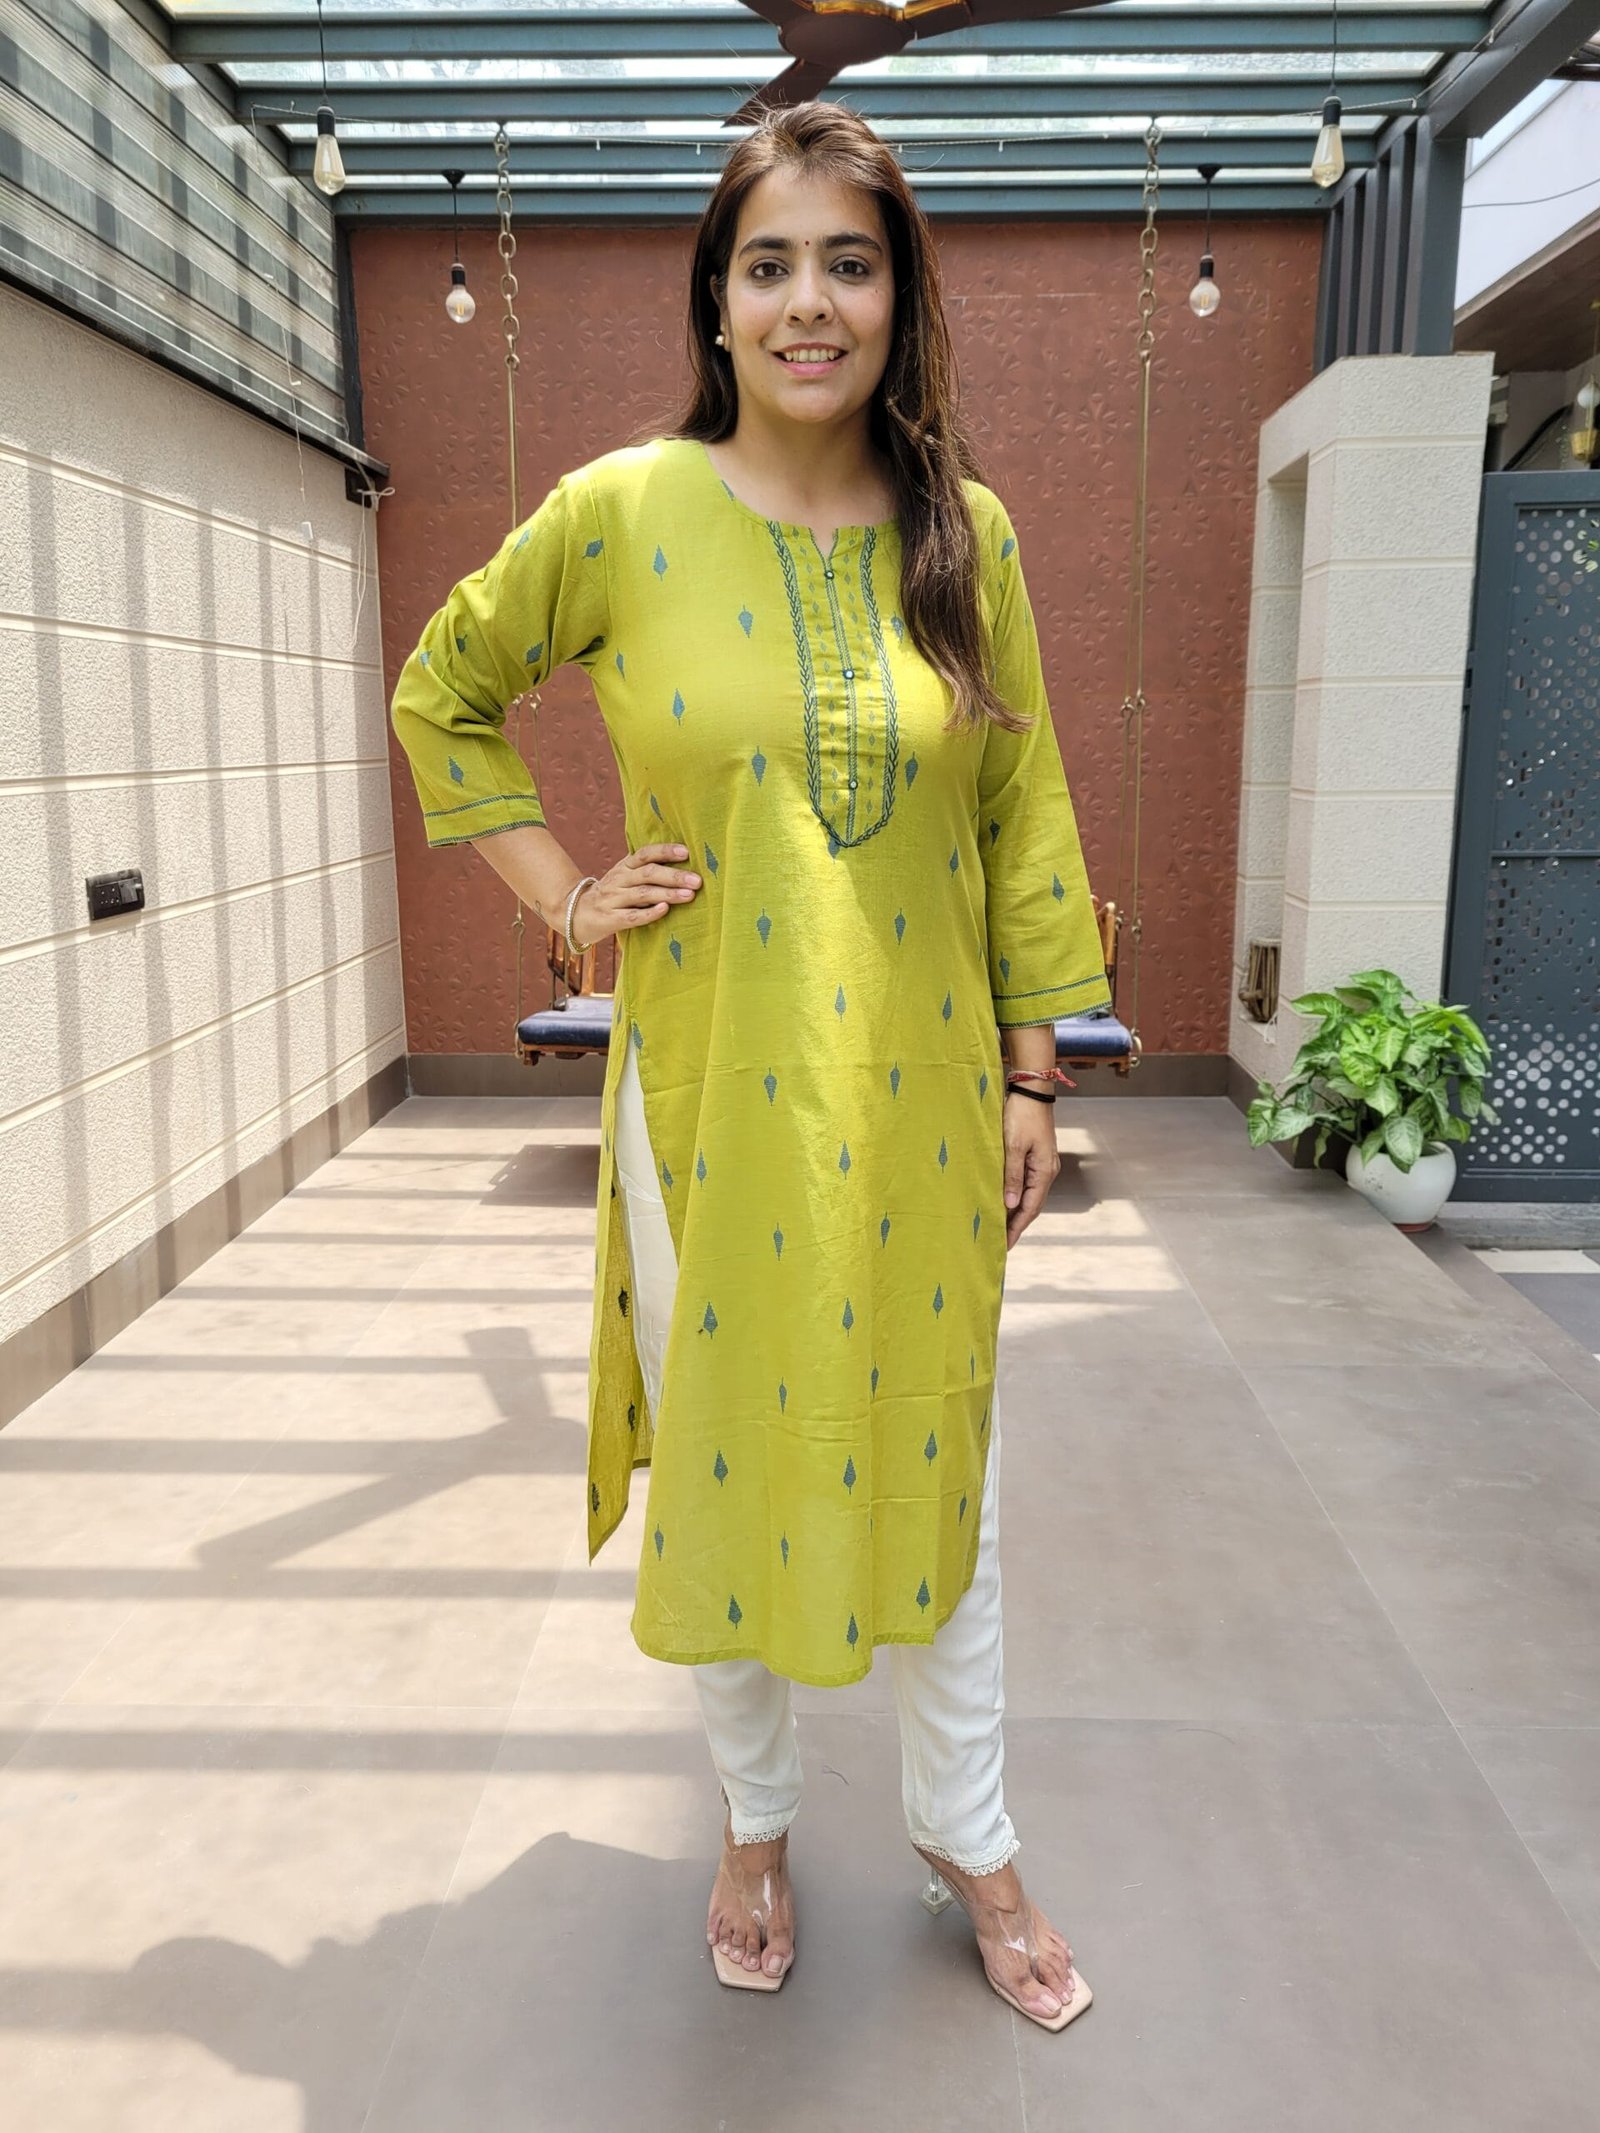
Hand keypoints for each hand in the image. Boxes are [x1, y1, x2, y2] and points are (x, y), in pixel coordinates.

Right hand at [571, 843, 700, 944]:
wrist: (576, 913)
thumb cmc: (613, 895)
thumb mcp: (626, 877)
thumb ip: (648, 871)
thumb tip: (686, 866)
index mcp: (625, 867)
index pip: (645, 854)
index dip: (665, 851)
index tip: (686, 852)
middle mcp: (619, 879)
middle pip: (648, 873)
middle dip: (674, 876)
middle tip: (697, 880)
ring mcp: (613, 899)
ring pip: (643, 894)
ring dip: (667, 894)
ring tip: (689, 895)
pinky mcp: (610, 919)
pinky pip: (632, 916)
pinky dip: (649, 913)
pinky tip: (664, 910)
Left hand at [1002, 1091, 1059, 1247]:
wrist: (1031, 1090)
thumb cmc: (1021, 1115)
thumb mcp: (1013, 1146)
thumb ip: (1012, 1176)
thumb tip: (1011, 1205)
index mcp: (1044, 1171)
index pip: (1030, 1209)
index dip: (1016, 1228)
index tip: (1004, 1245)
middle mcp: (1048, 1171)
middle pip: (1032, 1206)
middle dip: (1017, 1224)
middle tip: (999, 1243)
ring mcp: (1044, 1164)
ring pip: (1030, 1196)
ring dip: (1016, 1212)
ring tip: (1000, 1227)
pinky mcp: (1037, 1156)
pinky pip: (1027, 1183)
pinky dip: (1017, 1196)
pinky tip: (1006, 1201)